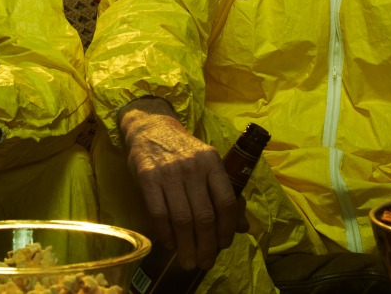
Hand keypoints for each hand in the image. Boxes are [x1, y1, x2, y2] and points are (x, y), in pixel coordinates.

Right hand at [118, 98, 244, 270]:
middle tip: (204, 263)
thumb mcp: (208, 163)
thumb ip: (224, 193)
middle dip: (206, 246)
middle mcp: (192, 167)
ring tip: (188, 261)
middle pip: (204, 216)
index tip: (223, 246)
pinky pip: (158, 213)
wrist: (151, 127)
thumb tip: (243, 227)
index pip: (225, 202)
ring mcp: (169, 172)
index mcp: (212, 162)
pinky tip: (169, 243)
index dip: (227, 229)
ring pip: (182, 219)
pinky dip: (165, 233)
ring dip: (186, 246)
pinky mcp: (147, 177)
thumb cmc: (183, 150)